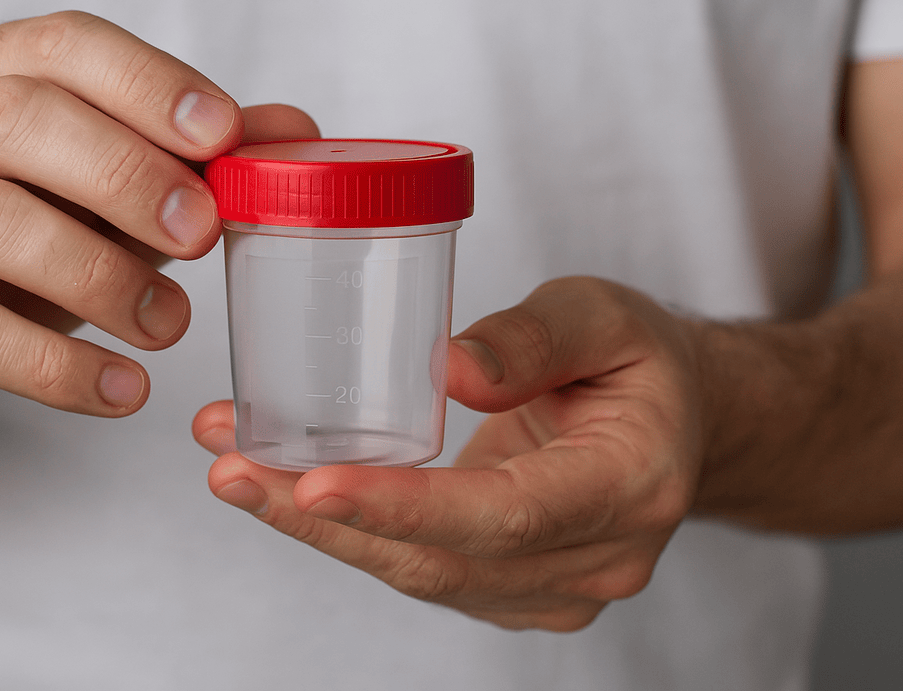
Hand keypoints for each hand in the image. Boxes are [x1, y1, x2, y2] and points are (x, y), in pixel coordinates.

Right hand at [0, 11, 316, 436]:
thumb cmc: (5, 250)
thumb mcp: (92, 195)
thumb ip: (181, 159)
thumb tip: (293, 131)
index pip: (59, 45)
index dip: (147, 83)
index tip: (225, 136)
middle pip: (18, 119)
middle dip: (127, 173)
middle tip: (202, 233)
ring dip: (102, 274)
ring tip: (170, 325)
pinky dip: (59, 366)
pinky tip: (122, 391)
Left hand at [194, 277, 704, 631]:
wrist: (671, 419)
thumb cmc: (638, 359)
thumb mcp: (605, 315)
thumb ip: (535, 339)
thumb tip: (445, 370)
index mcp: (631, 485)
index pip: (505, 515)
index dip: (404, 508)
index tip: (312, 482)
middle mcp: (595, 558)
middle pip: (440, 558)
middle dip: (324, 519)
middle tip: (231, 469)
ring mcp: (551, 587)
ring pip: (416, 572)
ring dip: (316, 525)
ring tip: (234, 466)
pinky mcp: (511, 587)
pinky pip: (418, 567)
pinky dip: (347, 529)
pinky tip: (283, 484)